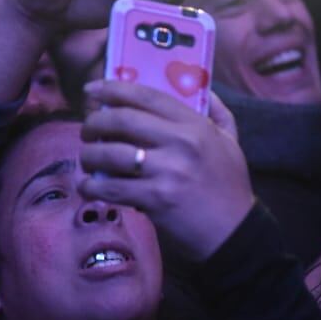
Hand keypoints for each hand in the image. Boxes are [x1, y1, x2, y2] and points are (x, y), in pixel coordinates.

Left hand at [79, 80, 253, 260]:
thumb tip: (202, 87)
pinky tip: (87, 186)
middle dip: (94, 122)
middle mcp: (180, 143)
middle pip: (122, 120)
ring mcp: (166, 171)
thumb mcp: (231, 142)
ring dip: (89, 155)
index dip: (113, 89)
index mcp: (195, 125)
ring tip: (87, 160)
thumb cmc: (230, 187)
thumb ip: (218, 112)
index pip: (147, 96)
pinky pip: (111, 187)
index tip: (92, 89)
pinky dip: (92, 186)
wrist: (234, 233)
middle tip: (86, 130)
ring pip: (110, 153)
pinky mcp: (155, 199)